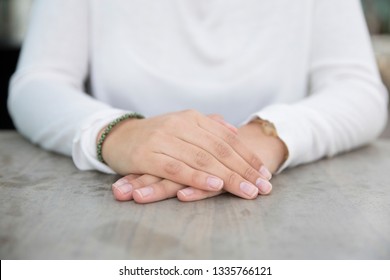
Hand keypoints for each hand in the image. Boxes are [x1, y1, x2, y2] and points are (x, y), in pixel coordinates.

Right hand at [101, 110, 271, 198]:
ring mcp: (163, 138)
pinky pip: (176, 167)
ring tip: (248, 190)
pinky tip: (215, 185)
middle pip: (219, 149)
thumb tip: (234, 130)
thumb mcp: (183, 124)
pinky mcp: (148, 155)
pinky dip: (197, 176)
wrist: (119, 135)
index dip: (248, 156)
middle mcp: (180, 125)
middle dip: (245, 169)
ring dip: (228, 176)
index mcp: (192, 118)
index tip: (265, 172)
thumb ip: (209, 125)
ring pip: (202, 158)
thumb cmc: (156, 134)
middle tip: (264, 186)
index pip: (227, 138)